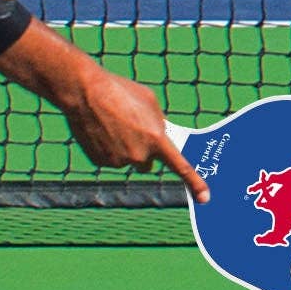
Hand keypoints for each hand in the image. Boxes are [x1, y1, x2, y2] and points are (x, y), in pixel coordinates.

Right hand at [61, 63, 210, 203]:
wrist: (85, 93)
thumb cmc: (120, 91)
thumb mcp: (149, 102)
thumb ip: (158, 123)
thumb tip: (160, 134)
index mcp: (156, 139)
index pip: (180, 166)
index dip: (195, 183)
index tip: (204, 198)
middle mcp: (140, 155)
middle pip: (148, 162)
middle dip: (144, 151)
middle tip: (133, 130)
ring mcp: (119, 161)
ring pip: (128, 161)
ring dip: (125, 149)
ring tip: (113, 124)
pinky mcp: (101, 162)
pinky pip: (110, 159)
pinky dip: (107, 149)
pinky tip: (101, 131)